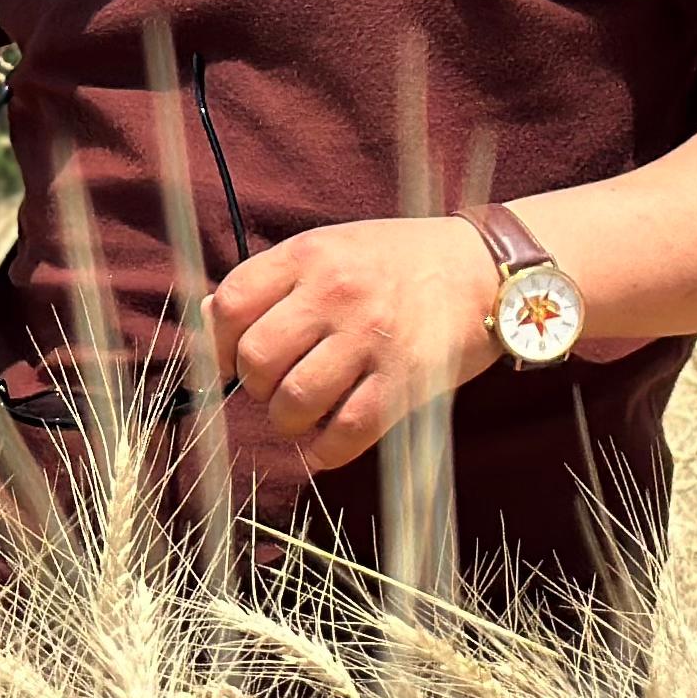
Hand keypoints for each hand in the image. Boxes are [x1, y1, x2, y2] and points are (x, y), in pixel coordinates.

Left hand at [200, 215, 500, 495]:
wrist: (487, 270)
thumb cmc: (398, 262)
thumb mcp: (331, 247)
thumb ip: (273, 280)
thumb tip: (209, 318)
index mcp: (310, 255)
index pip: (233, 304)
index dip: (219, 343)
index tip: (231, 360)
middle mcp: (337, 293)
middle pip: (258, 358)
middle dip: (254, 385)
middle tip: (272, 388)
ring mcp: (373, 338)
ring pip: (296, 400)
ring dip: (287, 421)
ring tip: (298, 416)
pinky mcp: (409, 380)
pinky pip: (350, 430)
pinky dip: (327, 450)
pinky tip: (324, 447)